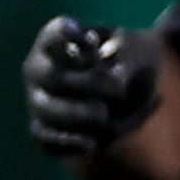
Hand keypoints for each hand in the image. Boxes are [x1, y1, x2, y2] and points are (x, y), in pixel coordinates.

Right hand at [26, 17, 160, 156]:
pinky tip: (91, 145)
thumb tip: (116, 83)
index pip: (54, 34)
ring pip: (46, 110)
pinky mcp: (45, 127)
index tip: (94, 43)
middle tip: (118, 90)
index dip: (68, 37)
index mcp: (59, 38)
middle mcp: (41, 67)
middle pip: (51, 76)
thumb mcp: (141, 51)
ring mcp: (39, 98)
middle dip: (87, 84)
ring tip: (104, 117)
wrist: (138, 84)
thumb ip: (128, 60)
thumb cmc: (135, 58)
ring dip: (76, 116)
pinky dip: (66, 143)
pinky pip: (46, 140)